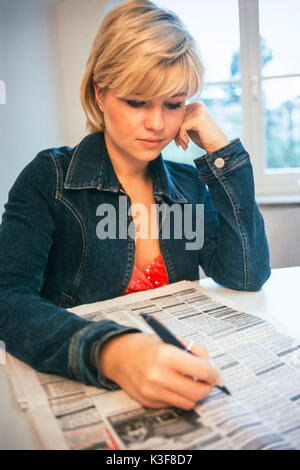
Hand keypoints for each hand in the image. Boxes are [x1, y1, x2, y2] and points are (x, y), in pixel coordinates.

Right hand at [98, 332, 221, 408]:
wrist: (118, 355)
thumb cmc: (147, 345)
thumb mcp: (171, 339)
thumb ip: (194, 351)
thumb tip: (213, 370)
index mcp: (165, 354)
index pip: (202, 370)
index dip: (214, 372)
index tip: (216, 372)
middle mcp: (158, 376)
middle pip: (198, 392)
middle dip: (207, 386)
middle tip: (208, 379)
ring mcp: (152, 392)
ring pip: (188, 403)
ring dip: (194, 393)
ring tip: (190, 381)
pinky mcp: (149, 402)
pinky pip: (174, 404)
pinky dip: (179, 396)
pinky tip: (173, 384)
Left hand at [174, 102, 229, 153]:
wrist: (217, 146)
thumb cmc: (204, 138)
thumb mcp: (190, 127)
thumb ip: (182, 121)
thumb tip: (164, 118)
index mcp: (196, 105)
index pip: (178, 114)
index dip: (176, 128)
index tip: (178, 141)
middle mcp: (197, 105)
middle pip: (177, 118)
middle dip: (176, 133)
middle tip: (179, 145)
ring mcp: (198, 110)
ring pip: (178, 123)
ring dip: (178, 137)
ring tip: (184, 145)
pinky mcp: (197, 118)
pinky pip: (181, 128)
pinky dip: (182, 138)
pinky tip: (187, 144)